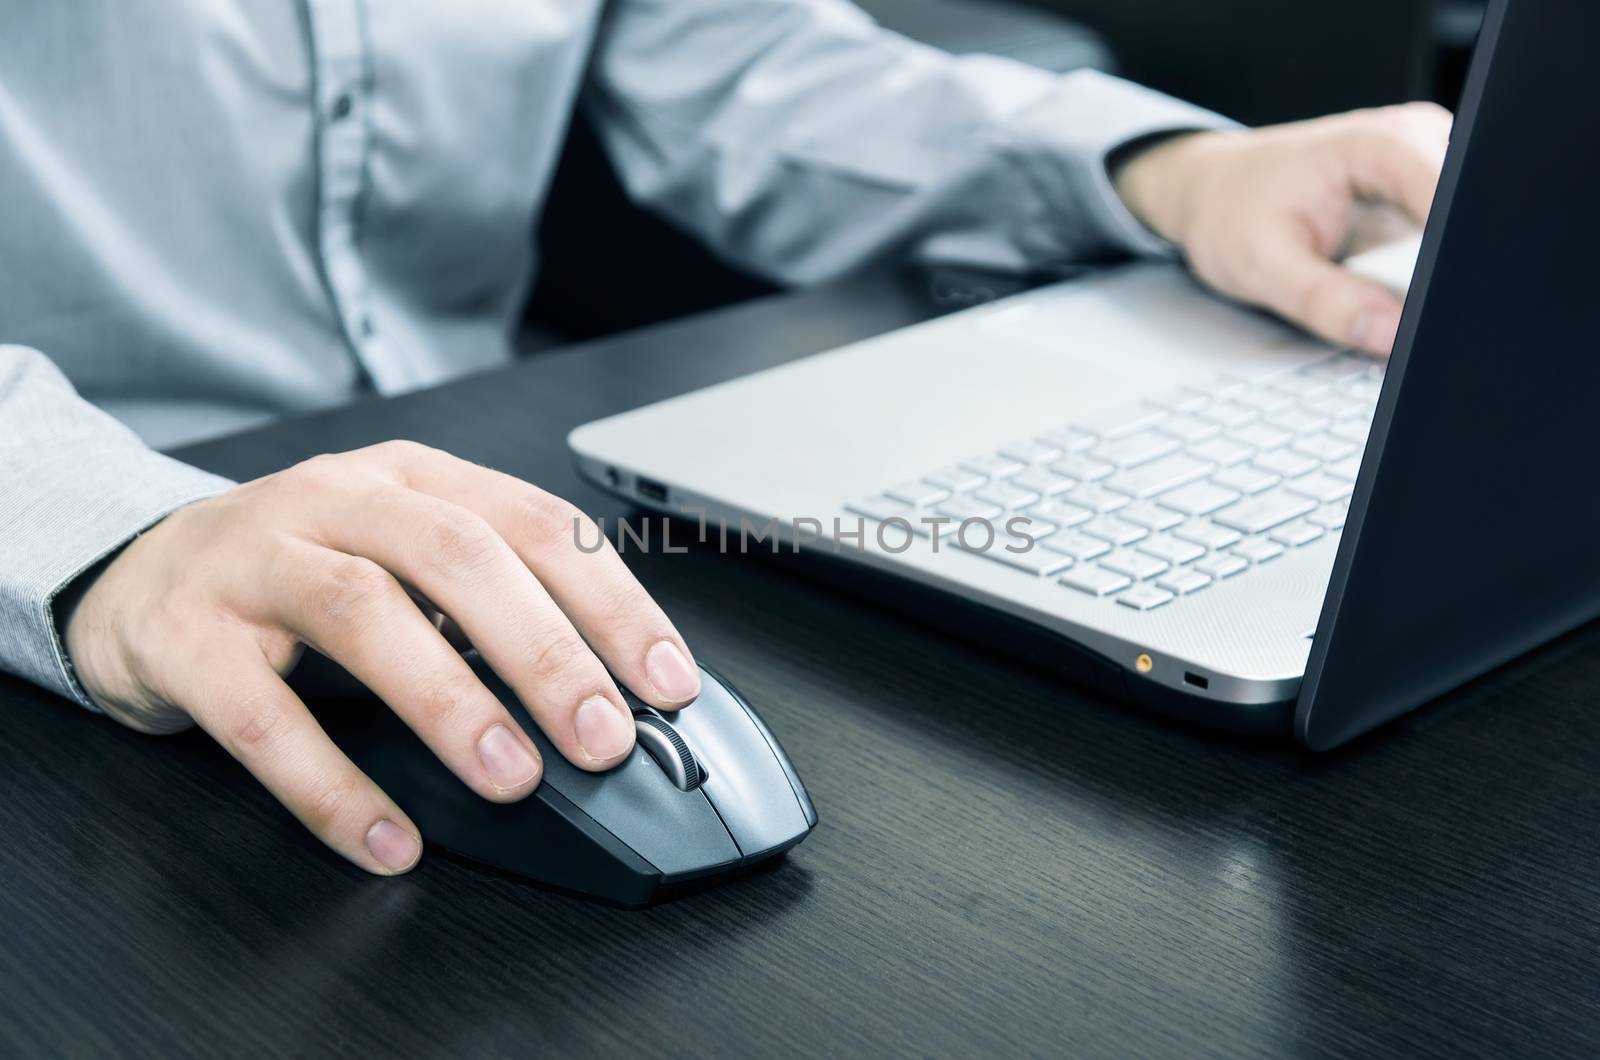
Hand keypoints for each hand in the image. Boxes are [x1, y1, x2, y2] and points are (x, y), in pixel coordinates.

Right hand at [63, 442, 701, 873]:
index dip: (611, 601)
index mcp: (414, 479)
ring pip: (362, 613)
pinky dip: (331, 784)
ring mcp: (253, 558)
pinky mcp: (184, 635)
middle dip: (544, 649)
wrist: (141, 575)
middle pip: (458, 555)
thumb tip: (606, 700)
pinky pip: (260, 714)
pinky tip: (388, 836)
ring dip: (449, 700)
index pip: (534, 523)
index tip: (667, 682)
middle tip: (602, 737)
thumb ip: (489, 610)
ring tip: (510, 777)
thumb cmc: (302, 575)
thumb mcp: (404, 563)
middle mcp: (338, 499)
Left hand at [1114, 102, 1451, 356]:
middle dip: (1453, 270)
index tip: (1436, 310)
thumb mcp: (1261, 265)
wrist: (1210, 190)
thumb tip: (1390, 337)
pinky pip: (1450, 235)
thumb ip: (1326, 302)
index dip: (1458, 260)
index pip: (1455, 199)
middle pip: (1472, 211)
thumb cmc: (1228, 213)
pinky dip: (1432, 269)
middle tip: (1410, 314)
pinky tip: (1398, 285)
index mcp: (1380, 145)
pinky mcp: (1423, 194)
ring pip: (1468, 228)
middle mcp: (1415, 141)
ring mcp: (1425, 166)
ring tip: (1392, 294)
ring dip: (1443, 274)